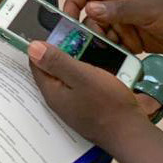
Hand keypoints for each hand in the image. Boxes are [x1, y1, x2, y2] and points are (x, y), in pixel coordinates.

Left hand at [28, 42, 156, 148]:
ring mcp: (72, 104)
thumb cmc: (108, 105)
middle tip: (77, 35)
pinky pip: (81, 84)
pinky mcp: (87, 106)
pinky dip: (86, 71)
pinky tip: (98, 64)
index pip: (36, 63)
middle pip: (52, 68)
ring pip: (68, 75)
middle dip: (62, 50)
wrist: (130, 133)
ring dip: (76, 60)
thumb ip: (57, 61)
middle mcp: (58, 99)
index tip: (57, 29)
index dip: (43, 44)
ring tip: (90, 46)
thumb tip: (32, 47)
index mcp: (52, 91)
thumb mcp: (82, 76)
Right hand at [64, 0, 162, 54]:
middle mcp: (118, 6)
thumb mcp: (146, 9)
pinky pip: (114, 48)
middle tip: (89, 47)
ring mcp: (125, 24)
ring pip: (101, 35)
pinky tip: (116, 63)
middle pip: (89, 17)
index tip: (68, 22)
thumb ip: (118, 10)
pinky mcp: (133, 40)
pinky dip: (113, 55)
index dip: (72, 3)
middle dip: (87, 32)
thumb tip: (90, 9)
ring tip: (105, 57)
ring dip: (101, 46)